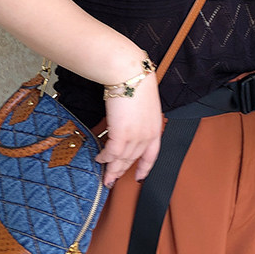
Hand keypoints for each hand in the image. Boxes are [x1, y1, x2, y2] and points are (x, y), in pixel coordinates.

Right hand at [101, 70, 163, 190]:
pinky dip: (104, 158)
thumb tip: (129, 122)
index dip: (144, 168)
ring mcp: (135, 137)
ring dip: (111, 169)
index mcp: (155, 128)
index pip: (152, 155)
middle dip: (122, 172)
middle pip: (133, 160)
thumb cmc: (135, 81)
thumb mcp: (144, 103)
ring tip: (104, 175)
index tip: (140, 177)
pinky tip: (99, 159)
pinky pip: (111, 153)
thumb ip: (139, 117)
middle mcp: (148, 136)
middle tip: (112, 180)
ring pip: (122, 160)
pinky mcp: (121, 135)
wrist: (128, 73)